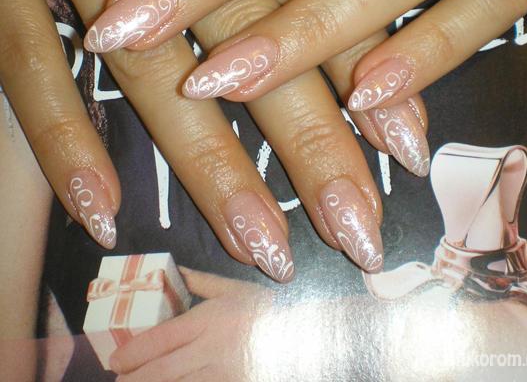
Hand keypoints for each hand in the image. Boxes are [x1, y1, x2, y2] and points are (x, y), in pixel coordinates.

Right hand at [0, 0, 429, 278]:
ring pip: (153, 70)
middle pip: (252, 44)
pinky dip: (62, 139)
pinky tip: (104, 210)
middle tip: (355, 229)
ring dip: (210, 164)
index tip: (406, 149)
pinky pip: (25, 62)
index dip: (363, 67)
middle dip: (308, 142)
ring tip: (262, 245)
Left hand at [111, 268, 272, 380]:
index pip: (164, 337)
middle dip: (135, 378)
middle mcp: (210, 349)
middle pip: (164, 369)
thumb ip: (201, 282)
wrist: (295, 339)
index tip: (115, 359)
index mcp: (209, 319)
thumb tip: (174, 271)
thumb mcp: (233, 289)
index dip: (136, 351)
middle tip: (116, 381)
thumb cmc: (262, 311)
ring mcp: (220, 375)